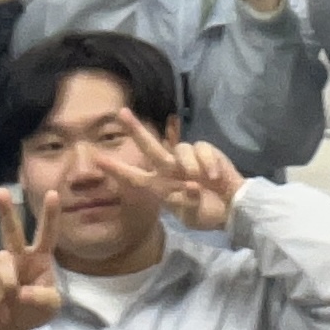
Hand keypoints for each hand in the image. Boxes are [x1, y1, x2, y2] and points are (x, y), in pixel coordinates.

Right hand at [0, 188, 61, 329]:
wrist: (10, 328)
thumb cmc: (34, 310)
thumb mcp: (49, 307)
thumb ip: (41, 298)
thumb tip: (20, 291)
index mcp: (40, 258)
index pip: (47, 234)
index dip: (50, 215)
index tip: (52, 193)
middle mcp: (19, 256)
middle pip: (11, 231)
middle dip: (5, 211)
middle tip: (0, 191)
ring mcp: (0, 266)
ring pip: (0, 262)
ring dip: (7, 283)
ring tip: (11, 299)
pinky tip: (3, 312)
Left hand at [95, 109, 245, 230]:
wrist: (232, 208)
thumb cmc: (208, 213)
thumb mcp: (191, 216)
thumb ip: (187, 202)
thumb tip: (190, 184)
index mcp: (160, 186)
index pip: (135, 177)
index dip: (117, 169)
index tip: (98, 160)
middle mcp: (170, 169)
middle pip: (150, 146)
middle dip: (135, 130)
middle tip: (122, 113)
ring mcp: (187, 159)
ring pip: (179, 149)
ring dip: (188, 165)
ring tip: (199, 181)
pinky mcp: (206, 151)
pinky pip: (201, 149)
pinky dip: (207, 164)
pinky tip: (213, 177)